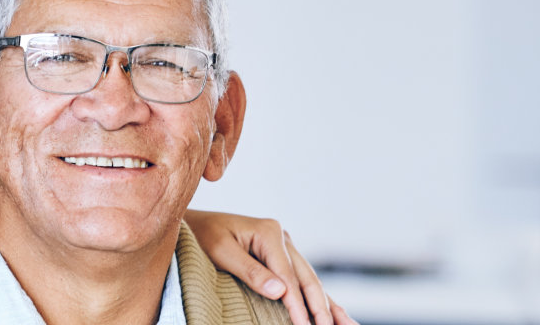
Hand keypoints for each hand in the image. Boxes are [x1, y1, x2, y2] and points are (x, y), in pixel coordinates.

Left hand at [183, 209, 356, 324]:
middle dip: (320, 307)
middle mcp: (282, 237)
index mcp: (269, 232)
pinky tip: (335, 313)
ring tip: (348, 324)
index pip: (288, 275)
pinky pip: (303, 280)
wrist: (192, 224)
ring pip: (311, 280)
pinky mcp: (281, 257)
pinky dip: (319, 298)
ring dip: (329, 304)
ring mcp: (284, 246)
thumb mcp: (220, 251)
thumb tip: (281, 291)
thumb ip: (250, 271)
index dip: (297, 303)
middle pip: (306, 278)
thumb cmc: (201, 236)